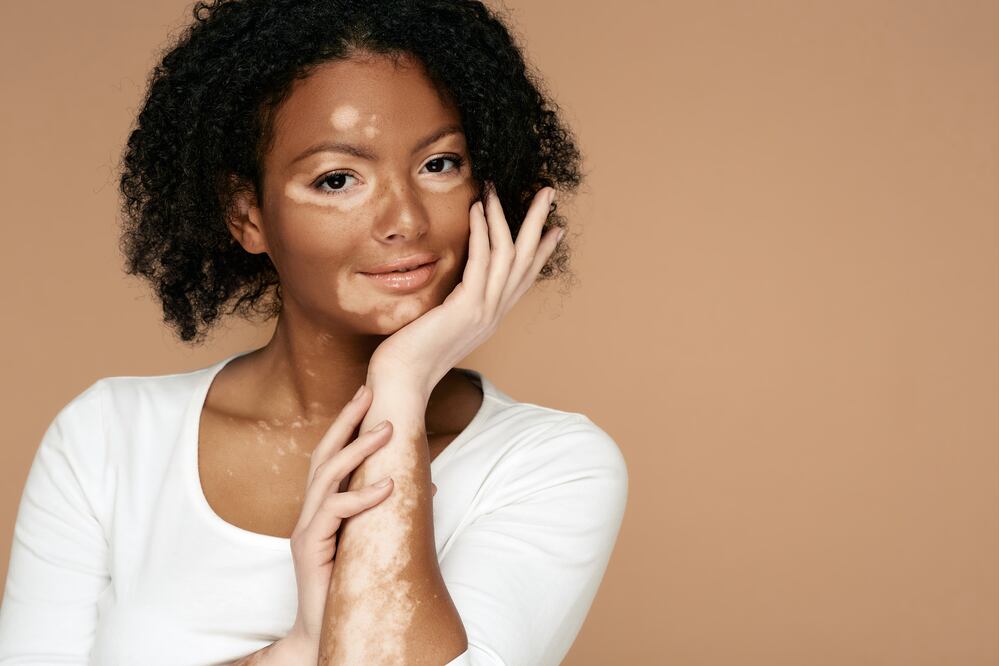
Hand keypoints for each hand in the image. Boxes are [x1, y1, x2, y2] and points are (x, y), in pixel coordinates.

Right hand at [286, 384, 396, 649]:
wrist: (327, 629)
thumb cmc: (351, 584)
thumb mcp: (372, 540)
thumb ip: (387, 512)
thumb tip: (426, 486)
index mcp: (322, 507)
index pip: (332, 456)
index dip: (347, 425)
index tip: (366, 395)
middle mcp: (309, 512)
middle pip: (323, 454)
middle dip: (346, 421)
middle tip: (369, 392)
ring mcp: (306, 528)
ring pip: (327, 476)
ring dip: (359, 450)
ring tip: (388, 431)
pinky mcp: (309, 548)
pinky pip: (334, 512)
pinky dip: (361, 496)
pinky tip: (388, 486)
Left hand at [368, 181, 560, 396]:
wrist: (403, 380)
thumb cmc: (411, 354)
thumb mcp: (440, 323)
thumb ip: (452, 304)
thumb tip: (449, 289)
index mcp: (490, 317)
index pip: (523, 278)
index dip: (541, 252)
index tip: (555, 228)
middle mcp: (494, 313)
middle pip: (527, 261)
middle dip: (538, 224)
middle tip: (548, 193)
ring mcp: (484, 311)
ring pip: (509, 255)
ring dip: (506, 216)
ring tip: (499, 188)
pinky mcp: (467, 307)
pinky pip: (482, 260)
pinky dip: (482, 231)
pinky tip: (478, 208)